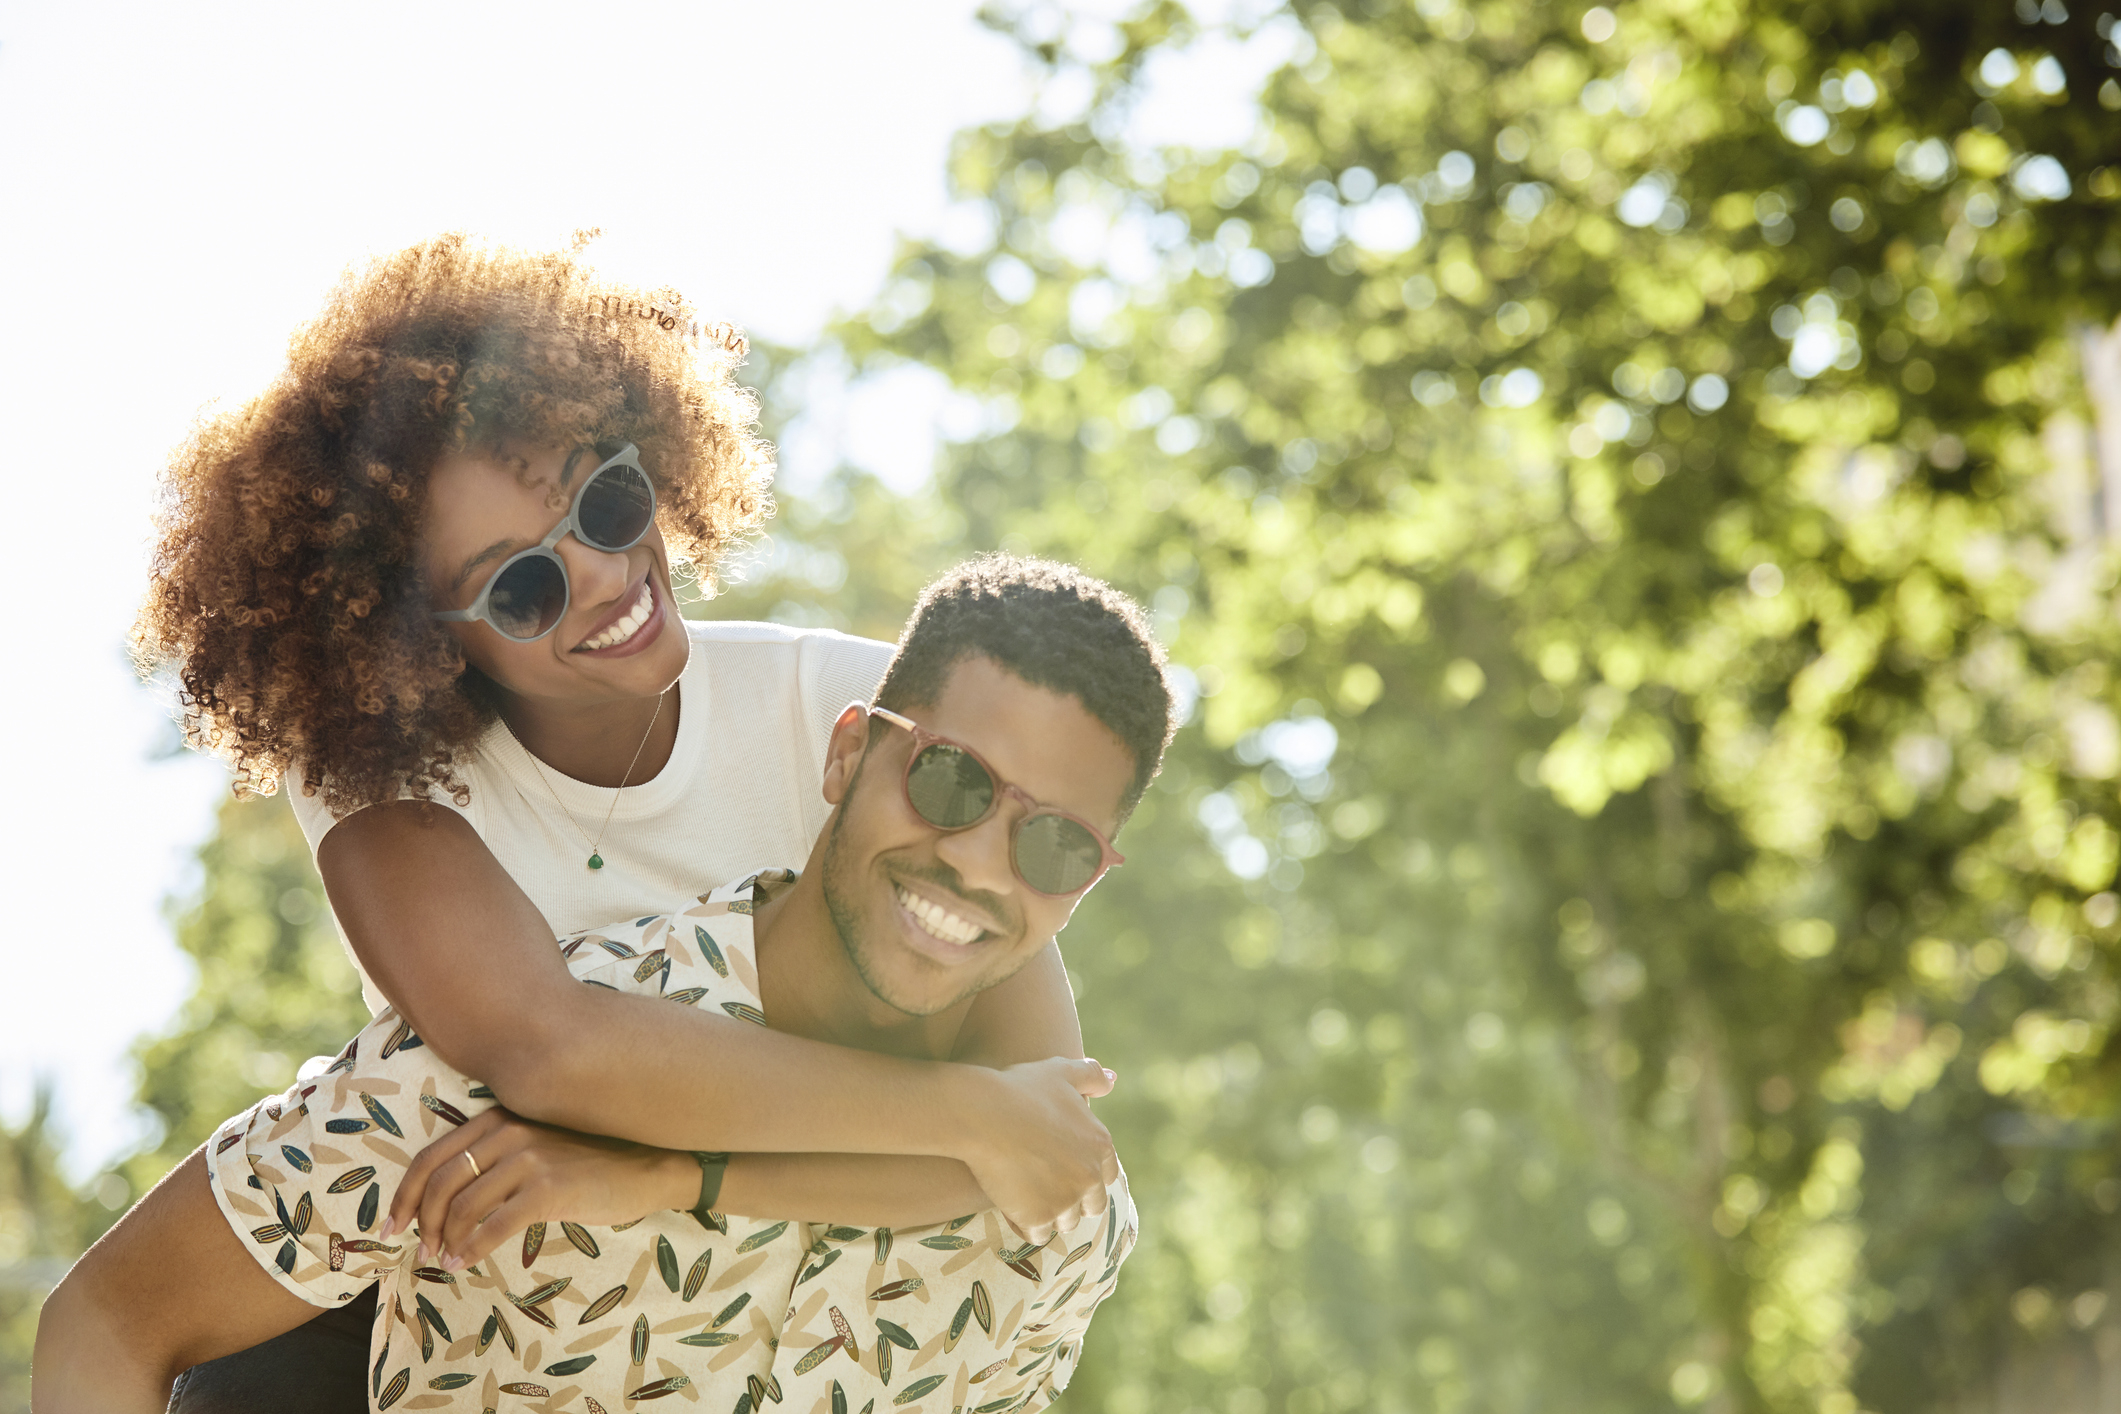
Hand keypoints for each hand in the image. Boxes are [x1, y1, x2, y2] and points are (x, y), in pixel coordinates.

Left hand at [385, 1107, 696, 1268]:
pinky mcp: (549, 1188)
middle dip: (424, 1223)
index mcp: (498, 1116)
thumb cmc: (588, 1159)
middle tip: (423, 1251)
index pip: (432, 1156)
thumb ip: (494, 1157)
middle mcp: (509, 1131)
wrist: (646, 1166)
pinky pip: (494, 1225)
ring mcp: (530, 1158)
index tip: (392, 1226)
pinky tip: (466, 1263)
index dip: (405, 1196)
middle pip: (442, 1182)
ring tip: (446, 1260)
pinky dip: (472, 1249)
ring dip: (446, 1241)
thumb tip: (444, 1202)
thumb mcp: (535, 1144)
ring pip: (464, 1206)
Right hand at [955, 1057, 1118, 1246]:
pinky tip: (1012, 1207)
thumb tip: (1113, 1080)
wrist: (981, 1111)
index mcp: (1100, 1145)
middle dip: (1072, 1200)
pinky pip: (1038, 1235)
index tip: (1062, 1169)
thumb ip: (1091, 1075)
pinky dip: (1026, 1226)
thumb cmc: (1019, 1087)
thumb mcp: (1060, 1070)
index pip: (1106, 1175)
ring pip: (1064, 1221)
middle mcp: (1089, 1176)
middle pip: (1090, 1205)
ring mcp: (1065, 1200)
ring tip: (1025, 1195)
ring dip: (1050, 1214)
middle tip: (1043, 1186)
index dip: (1084, 1174)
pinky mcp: (1037, 1217)